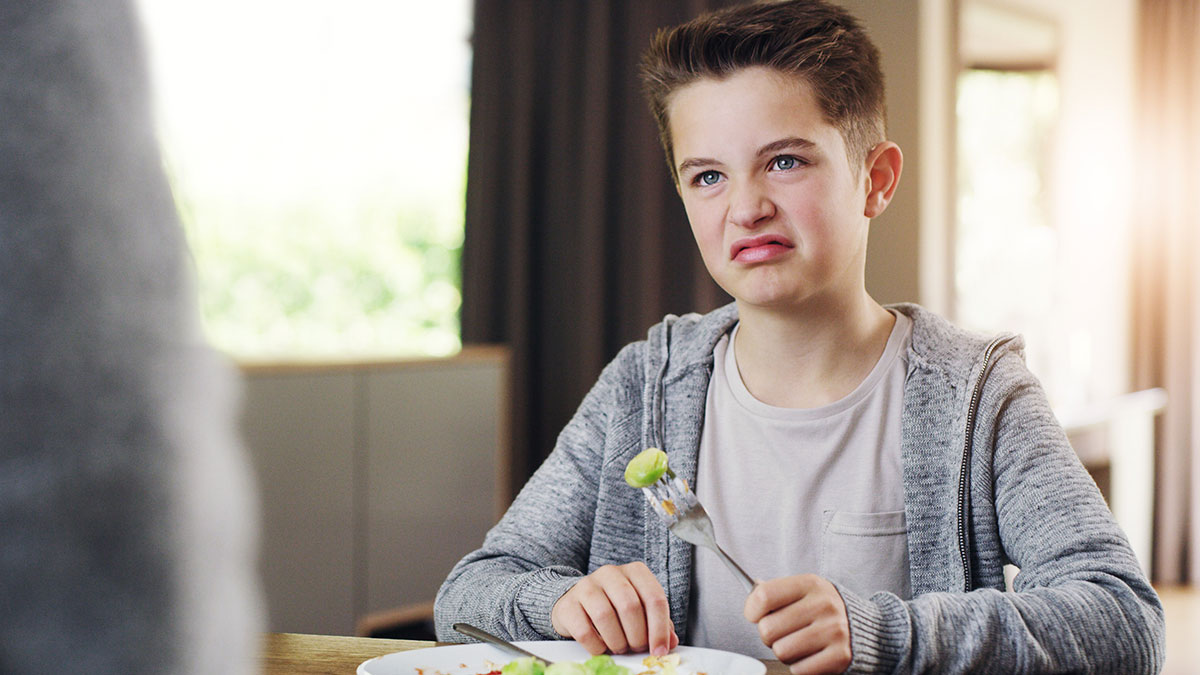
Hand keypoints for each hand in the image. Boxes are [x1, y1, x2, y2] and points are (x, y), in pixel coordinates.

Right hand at [551, 562, 678, 655]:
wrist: (576, 603)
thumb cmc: (614, 607)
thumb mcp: (640, 610)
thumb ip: (658, 624)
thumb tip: (670, 641)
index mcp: (635, 571)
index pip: (654, 597)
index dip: (660, 628)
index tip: (660, 650)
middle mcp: (610, 573)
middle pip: (630, 606)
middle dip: (637, 636)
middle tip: (637, 648)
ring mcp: (586, 586)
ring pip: (605, 616)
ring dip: (617, 641)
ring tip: (619, 648)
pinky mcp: (568, 605)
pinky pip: (584, 631)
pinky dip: (597, 647)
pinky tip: (602, 647)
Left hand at [744, 574, 851, 673]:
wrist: (869, 629)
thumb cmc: (825, 610)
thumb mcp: (806, 591)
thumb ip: (778, 593)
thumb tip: (752, 601)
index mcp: (811, 584)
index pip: (764, 595)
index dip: (751, 609)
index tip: (754, 615)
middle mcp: (824, 605)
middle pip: (768, 628)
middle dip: (768, 635)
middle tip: (782, 632)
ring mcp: (834, 631)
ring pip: (781, 651)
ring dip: (784, 652)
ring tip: (797, 644)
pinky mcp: (840, 656)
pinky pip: (799, 670)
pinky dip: (799, 666)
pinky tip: (810, 655)